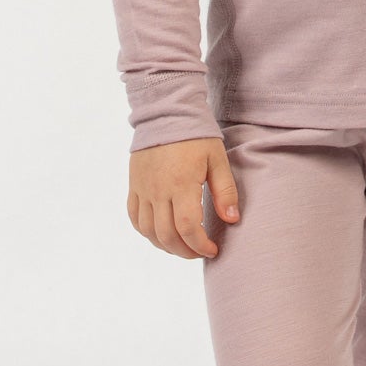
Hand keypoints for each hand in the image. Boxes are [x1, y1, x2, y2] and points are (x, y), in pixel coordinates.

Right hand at [126, 135, 239, 259]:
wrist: (166, 113)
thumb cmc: (196, 135)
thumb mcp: (217, 160)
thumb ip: (225, 191)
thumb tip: (231, 220)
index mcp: (181, 184)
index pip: (187, 228)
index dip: (200, 245)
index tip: (212, 250)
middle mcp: (158, 190)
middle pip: (166, 235)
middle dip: (185, 251)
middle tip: (199, 252)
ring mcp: (143, 188)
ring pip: (148, 231)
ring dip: (165, 246)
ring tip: (182, 246)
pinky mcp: (134, 185)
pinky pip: (134, 217)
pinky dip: (146, 232)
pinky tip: (160, 234)